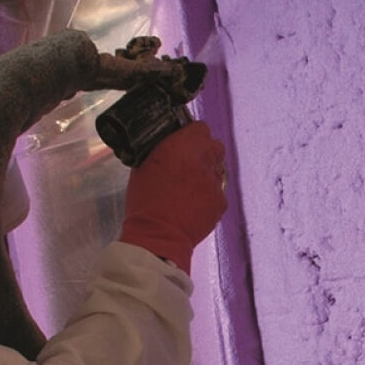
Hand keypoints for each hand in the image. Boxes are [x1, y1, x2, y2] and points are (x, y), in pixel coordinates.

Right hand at [119, 121, 226, 273]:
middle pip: (214, 146)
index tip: (185, 142)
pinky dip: (209, 196)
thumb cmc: (145, 202)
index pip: (200, 128)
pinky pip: (219, 192)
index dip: (192, 135)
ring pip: (218, 169)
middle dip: (204, 152)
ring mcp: (216, 181)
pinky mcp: (221, 201)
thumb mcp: (143, 166)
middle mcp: (204, 159)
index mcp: (183, 145)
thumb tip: (168, 147)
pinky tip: (194, 205)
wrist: (158, 236)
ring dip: (207, 174)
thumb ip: (161, 151)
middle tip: (189, 164)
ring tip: (190, 188)